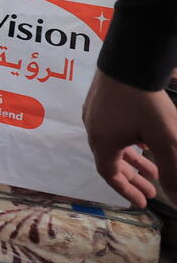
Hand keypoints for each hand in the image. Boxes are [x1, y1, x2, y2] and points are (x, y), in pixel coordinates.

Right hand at [83, 69, 176, 206]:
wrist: (129, 60)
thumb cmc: (145, 102)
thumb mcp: (165, 139)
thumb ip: (172, 169)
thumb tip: (176, 198)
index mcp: (103, 142)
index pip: (110, 175)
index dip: (127, 191)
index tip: (143, 202)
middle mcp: (93, 128)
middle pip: (111, 160)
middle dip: (133, 177)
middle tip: (152, 189)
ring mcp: (94, 112)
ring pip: (113, 143)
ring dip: (132, 158)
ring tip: (152, 165)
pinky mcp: (100, 98)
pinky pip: (112, 127)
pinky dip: (127, 140)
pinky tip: (142, 137)